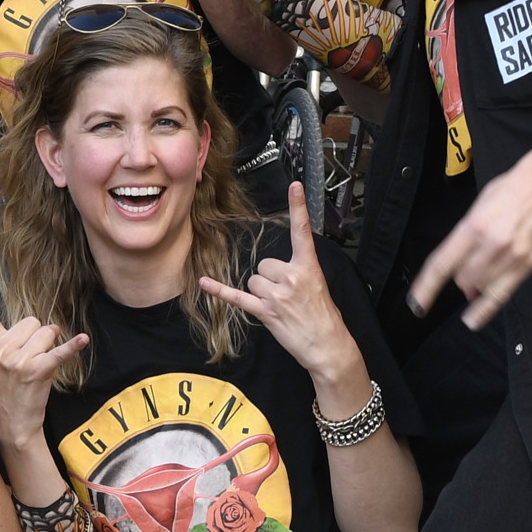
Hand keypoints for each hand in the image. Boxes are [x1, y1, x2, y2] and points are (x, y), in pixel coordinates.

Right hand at [0, 260, 84, 451]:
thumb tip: (45, 325)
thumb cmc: (10, 385)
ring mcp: (17, 360)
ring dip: (50, 346)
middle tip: (29, 359)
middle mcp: (0, 349)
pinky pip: (58, 352)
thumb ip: (11, 336)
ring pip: (47, 333)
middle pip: (32, 321)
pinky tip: (82, 339)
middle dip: (38, 336)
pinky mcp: (36, 370)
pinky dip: (72, 346)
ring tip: (38, 366)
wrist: (14, 419)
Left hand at [199, 184, 357, 383]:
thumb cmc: (324, 317)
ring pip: (254, 281)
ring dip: (261, 293)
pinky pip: (237, 297)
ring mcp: (278, 295)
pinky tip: (204, 282)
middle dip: (271, 279)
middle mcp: (292, 276)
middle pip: (264, 264)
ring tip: (280, 307)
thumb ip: (299, 272)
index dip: (298, 207)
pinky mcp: (265, 312)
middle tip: (287, 296)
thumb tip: (276, 271)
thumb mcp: (318, 286)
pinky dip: (220, 291)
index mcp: (309, 267)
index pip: (302, 231)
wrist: (328, 345)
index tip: (294, 186)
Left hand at [407, 144, 531, 330]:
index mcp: (473, 226)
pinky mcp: (526, 265)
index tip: (417, 304)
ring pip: (479, 288)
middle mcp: (491, 243)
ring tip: (482, 271)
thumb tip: (463, 280)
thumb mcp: (477, 208)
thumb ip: (465, 242)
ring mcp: (510, 256)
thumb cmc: (508, 193)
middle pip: (462, 280)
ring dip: (474, 286)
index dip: (426, 288)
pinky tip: (473, 320)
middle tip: (468, 266)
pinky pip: (501, 296)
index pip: (442, 264)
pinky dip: (484, 310)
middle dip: (459, 279)